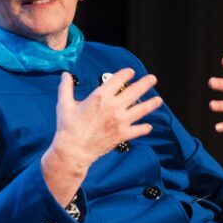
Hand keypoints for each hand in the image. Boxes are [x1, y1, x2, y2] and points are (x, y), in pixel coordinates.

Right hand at [42, 69, 161, 204]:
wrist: (73, 151)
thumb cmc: (68, 128)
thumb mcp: (64, 104)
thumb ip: (66, 87)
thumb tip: (65, 75)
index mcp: (100, 97)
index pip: (118, 79)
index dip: (126, 73)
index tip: (130, 72)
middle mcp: (114, 107)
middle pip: (135, 91)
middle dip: (146, 83)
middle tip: (152, 79)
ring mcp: (121, 121)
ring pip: (142, 109)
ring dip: (152, 103)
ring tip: (158, 100)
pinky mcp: (123, 134)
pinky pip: (138, 130)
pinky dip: (145, 128)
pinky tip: (148, 126)